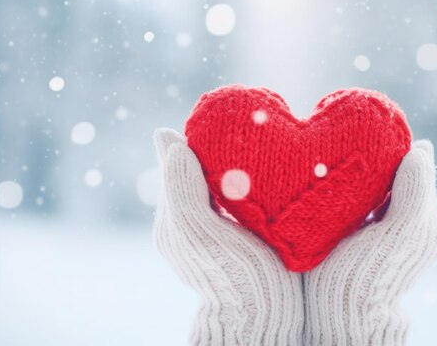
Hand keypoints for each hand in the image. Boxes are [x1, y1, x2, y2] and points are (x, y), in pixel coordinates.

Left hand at [153, 128, 303, 344]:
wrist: (264, 314)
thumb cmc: (231, 273)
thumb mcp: (198, 229)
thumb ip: (181, 187)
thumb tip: (168, 138)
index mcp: (175, 218)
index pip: (177, 166)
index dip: (192, 141)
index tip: (216, 122)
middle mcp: (191, 223)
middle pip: (199, 173)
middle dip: (216, 151)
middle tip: (242, 129)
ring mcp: (217, 231)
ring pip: (222, 185)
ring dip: (236, 166)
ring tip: (258, 146)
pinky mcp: (241, 236)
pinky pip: (240, 200)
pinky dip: (250, 184)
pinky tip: (268, 177)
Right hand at [302, 140, 436, 344]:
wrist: (341, 312)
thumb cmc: (369, 272)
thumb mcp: (399, 231)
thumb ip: (414, 191)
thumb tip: (421, 148)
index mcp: (427, 221)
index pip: (418, 171)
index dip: (399, 151)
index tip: (376, 136)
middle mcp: (410, 224)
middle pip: (398, 178)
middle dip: (381, 162)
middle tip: (356, 143)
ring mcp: (386, 230)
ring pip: (379, 189)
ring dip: (365, 176)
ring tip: (344, 159)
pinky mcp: (364, 235)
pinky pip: (363, 203)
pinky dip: (354, 191)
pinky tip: (338, 184)